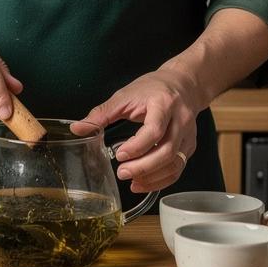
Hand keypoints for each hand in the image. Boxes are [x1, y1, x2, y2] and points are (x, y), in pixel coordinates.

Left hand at [73, 68, 199, 193]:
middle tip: (122, 173)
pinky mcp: (190, 146)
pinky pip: (178, 168)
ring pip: (175, 163)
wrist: (183, 84)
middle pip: (167, 151)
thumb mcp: (125, 95)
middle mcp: (180, 120)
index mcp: (163, 103)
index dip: (137, 146)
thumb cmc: (153, 88)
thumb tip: (77, 128)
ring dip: (153, 177)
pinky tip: (144, 182)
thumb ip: (102, 113)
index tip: (119, 155)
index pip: (154, 130)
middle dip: (144, 167)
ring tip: (131, 181)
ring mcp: (188, 135)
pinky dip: (161, 179)